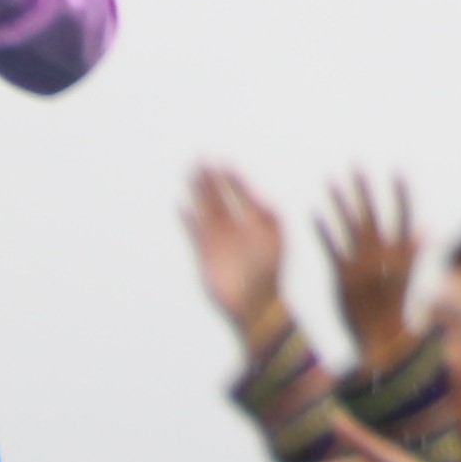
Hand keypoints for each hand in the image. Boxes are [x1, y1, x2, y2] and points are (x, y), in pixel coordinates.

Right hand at [183, 163, 289, 331]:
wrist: (257, 302)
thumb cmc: (271, 272)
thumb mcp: (277, 241)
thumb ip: (272, 218)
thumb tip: (266, 197)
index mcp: (255, 222)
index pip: (241, 193)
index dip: (233, 178)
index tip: (226, 161)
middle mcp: (235, 227)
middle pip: (220, 197)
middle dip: (212, 179)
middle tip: (202, 158)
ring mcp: (219, 239)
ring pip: (206, 209)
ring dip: (199, 192)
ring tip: (191, 173)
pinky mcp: (206, 253)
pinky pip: (195, 231)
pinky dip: (189, 218)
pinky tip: (182, 204)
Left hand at [318, 170, 425, 371]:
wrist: (382, 346)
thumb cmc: (396, 311)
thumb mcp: (408, 278)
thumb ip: (415, 252)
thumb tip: (428, 227)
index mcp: (401, 256)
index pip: (403, 216)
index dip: (401, 193)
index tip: (398, 170)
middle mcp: (381, 257)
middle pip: (373, 215)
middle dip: (365, 189)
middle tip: (356, 164)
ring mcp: (360, 266)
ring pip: (349, 226)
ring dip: (340, 202)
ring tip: (331, 179)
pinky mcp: (340, 278)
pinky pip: (330, 249)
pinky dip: (322, 230)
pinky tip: (313, 212)